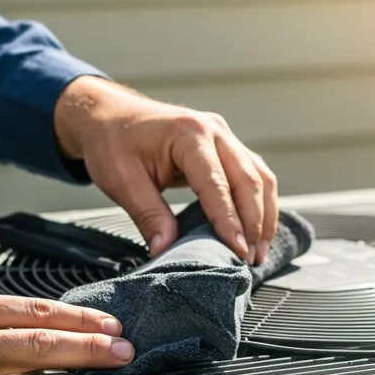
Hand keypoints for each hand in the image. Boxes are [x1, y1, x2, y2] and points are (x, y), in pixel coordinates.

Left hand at [54, 75, 279, 263]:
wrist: (110, 115)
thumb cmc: (113, 142)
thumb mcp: (122, 181)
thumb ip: (148, 215)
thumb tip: (165, 250)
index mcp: (188, 134)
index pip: (217, 183)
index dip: (229, 220)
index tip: (237, 251)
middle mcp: (214, 130)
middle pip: (249, 180)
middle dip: (254, 223)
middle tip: (251, 259)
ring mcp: (224, 136)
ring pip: (260, 177)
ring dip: (264, 216)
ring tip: (259, 251)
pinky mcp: (226, 147)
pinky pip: (254, 175)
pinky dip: (260, 204)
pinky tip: (258, 230)